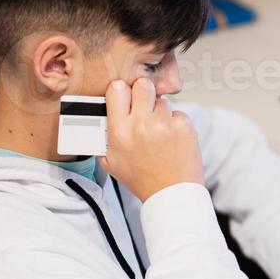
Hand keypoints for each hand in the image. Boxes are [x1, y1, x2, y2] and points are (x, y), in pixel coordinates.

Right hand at [100, 78, 203, 201]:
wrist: (170, 193)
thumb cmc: (140, 178)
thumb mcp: (110, 162)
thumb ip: (101, 138)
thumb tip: (95, 116)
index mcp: (120, 131)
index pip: (117, 89)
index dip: (122, 91)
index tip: (124, 97)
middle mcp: (141, 125)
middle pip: (143, 85)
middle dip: (143, 92)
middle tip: (144, 105)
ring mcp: (164, 124)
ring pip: (162, 101)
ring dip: (160, 112)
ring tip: (159, 132)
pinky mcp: (184, 126)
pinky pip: (178, 113)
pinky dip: (175, 123)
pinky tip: (171, 139)